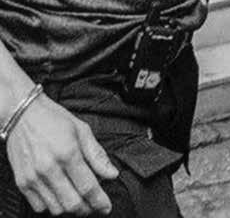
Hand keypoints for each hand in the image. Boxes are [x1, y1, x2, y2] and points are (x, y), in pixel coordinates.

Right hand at [6, 93, 117, 215]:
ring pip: (56, 209)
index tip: (106, 206)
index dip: (99, 201)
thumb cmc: (53, 119)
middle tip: (94, 204)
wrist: (22, 115)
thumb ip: (97, 154)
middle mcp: (49, 168)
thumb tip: (112, 174)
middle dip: (87, 208)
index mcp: (68, 153)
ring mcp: (33, 177)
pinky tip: (59, 194)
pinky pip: (39, 206)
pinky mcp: (22, 183)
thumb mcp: (82, 129)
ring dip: (70, 208)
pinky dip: (52, 206)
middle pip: (72, 203)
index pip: (87, 187)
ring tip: (78, 197)